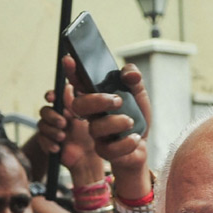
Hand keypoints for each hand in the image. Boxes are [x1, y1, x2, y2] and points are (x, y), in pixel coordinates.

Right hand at [37, 83, 99, 171]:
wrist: (89, 159)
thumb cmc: (93, 137)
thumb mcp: (88, 116)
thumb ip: (77, 102)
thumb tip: (68, 87)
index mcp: (67, 108)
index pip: (54, 97)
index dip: (51, 95)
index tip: (52, 98)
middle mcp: (58, 117)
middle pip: (44, 110)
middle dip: (52, 116)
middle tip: (63, 124)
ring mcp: (51, 130)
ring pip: (41, 124)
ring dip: (51, 130)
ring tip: (63, 138)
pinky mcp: (47, 142)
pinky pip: (41, 139)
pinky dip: (48, 143)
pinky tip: (58, 148)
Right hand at [65, 57, 151, 175]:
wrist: (142, 145)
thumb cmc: (135, 119)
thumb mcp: (139, 95)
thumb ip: (134, 79)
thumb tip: (129, 73)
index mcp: (97, 99)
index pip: (80, 83)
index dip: (72, 72)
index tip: (70, 59)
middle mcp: (92, 115)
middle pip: (79, 105)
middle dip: (96, 100)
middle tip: (118, 100)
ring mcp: (96, 134)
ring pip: (96, 128)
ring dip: (115, 123)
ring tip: (131, 122)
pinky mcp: (105, 152)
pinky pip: (110, 149)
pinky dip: (126, 142)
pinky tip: (136, 138)